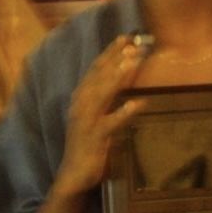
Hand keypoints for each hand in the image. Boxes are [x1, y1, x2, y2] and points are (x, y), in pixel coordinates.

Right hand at [56, 36, 145, 195]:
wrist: (73, 175)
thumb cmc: (87, 144)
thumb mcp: (94, 116)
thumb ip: (104, 98)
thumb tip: (121, 78)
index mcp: (81, 98)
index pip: (96, 69)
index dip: (110, 52)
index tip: (125, 38)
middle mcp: (81, 104)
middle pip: (99, 75)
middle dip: (116, 57)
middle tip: (133, 42)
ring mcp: (87, 120)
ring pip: (103, 93)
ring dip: (118, 76)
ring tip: (133, 61)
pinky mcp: (95, 137)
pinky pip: (111, 122)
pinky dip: (124, 112)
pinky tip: (139, 103)